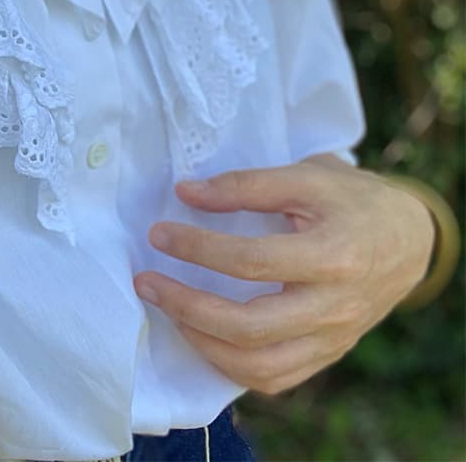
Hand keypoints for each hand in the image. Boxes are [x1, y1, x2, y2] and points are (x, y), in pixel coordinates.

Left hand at [131, 156, 435, 395]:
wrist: (408, 239)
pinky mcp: (327, 354)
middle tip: (147, 282)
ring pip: (260, 366)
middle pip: (250, 326)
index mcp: (333, 255)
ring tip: (167, 309)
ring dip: (202, 341)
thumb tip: (187, 193)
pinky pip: (275, 378)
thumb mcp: (307, 175)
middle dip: (187, 307)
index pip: (252, 261)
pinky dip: (231, 365)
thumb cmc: (351, 200)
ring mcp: (331, 338)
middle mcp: (333, 306)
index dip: (198, 248)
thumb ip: (247, 184)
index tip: (158, 234)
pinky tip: (201, 335)